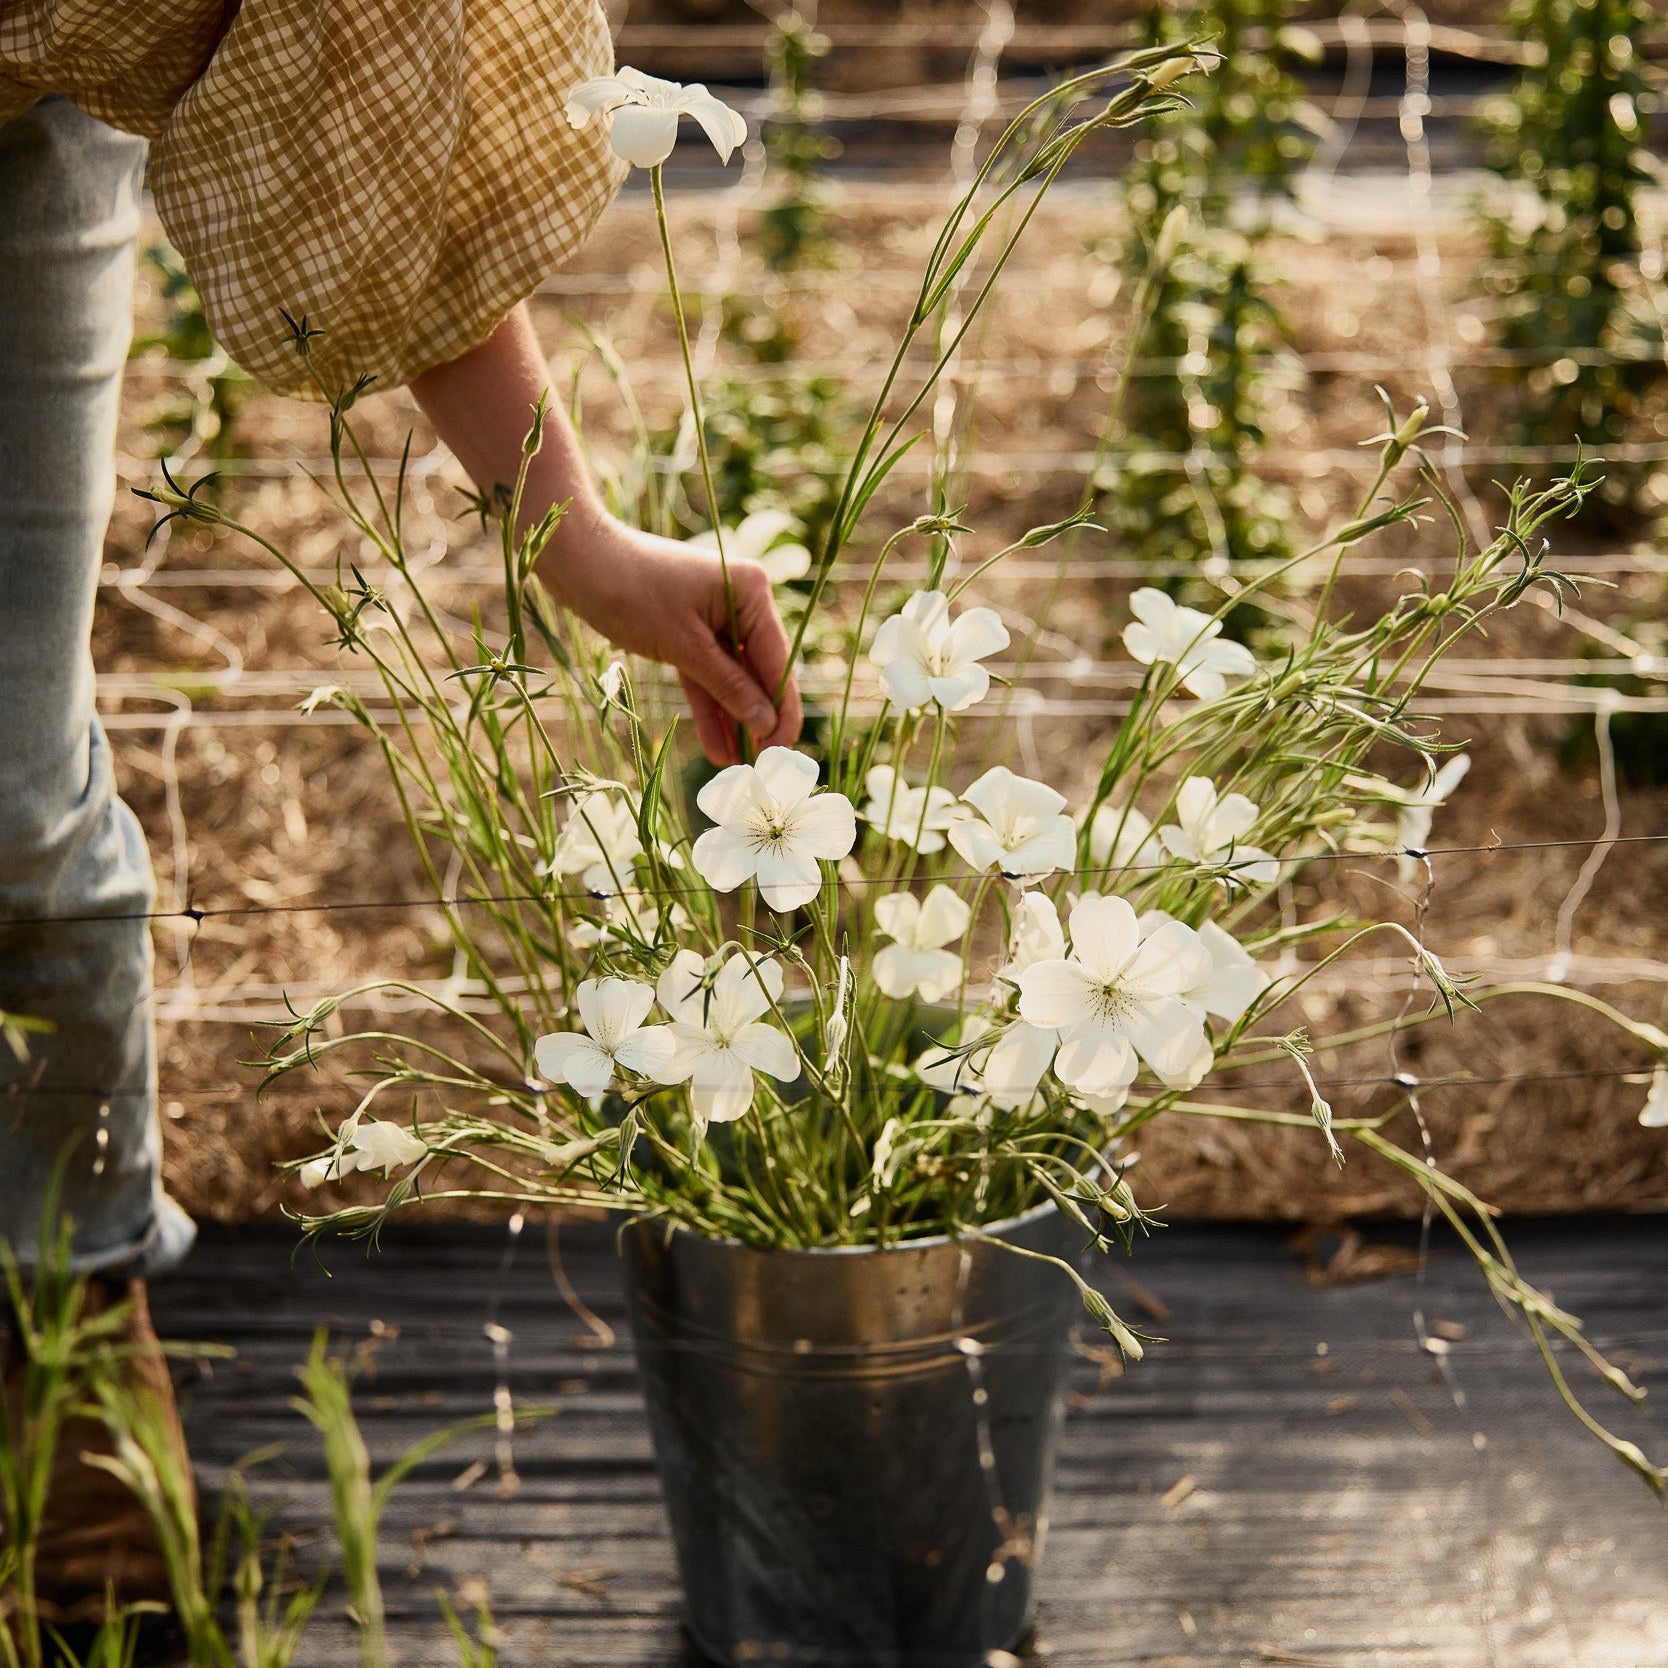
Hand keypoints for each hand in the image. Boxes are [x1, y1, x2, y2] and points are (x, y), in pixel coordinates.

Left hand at [543, 500, 803, 765]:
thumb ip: (729, 687)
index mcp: (751, 592)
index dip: (781, 708)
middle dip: (757, 718)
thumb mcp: (684, 647)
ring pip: (732, 677)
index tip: (782, 750)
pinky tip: (717, 746)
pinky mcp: (691, 630)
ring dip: (733, 719)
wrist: (578, 563)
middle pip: (759, 670)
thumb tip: (765, 724)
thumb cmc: (632, 593)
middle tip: (761, 764)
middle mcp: (742, 602)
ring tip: (736, 764)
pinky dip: (709, 705)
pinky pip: (707, 674)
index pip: (778, 660)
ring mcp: (716, 616)